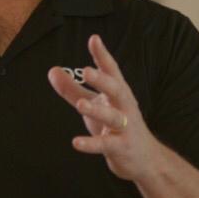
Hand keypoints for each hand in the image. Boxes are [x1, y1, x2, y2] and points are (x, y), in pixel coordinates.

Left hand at [48, 34, 157, 181]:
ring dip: (97, 110)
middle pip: (116, 89)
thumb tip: (52, 71)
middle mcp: (124, 106)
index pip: (111, 71)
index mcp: (118, 93)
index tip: (94, 39)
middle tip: (86, 71)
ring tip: (80, 105)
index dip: (102, 55)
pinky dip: (91, 144)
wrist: (146, 158)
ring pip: (112, 117)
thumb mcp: (95, 105)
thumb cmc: (117, 127)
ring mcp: (125, 127)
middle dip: (102, 80)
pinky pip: (106, 145)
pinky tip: (76, 142)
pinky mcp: (122, 147)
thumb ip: (73, 89)